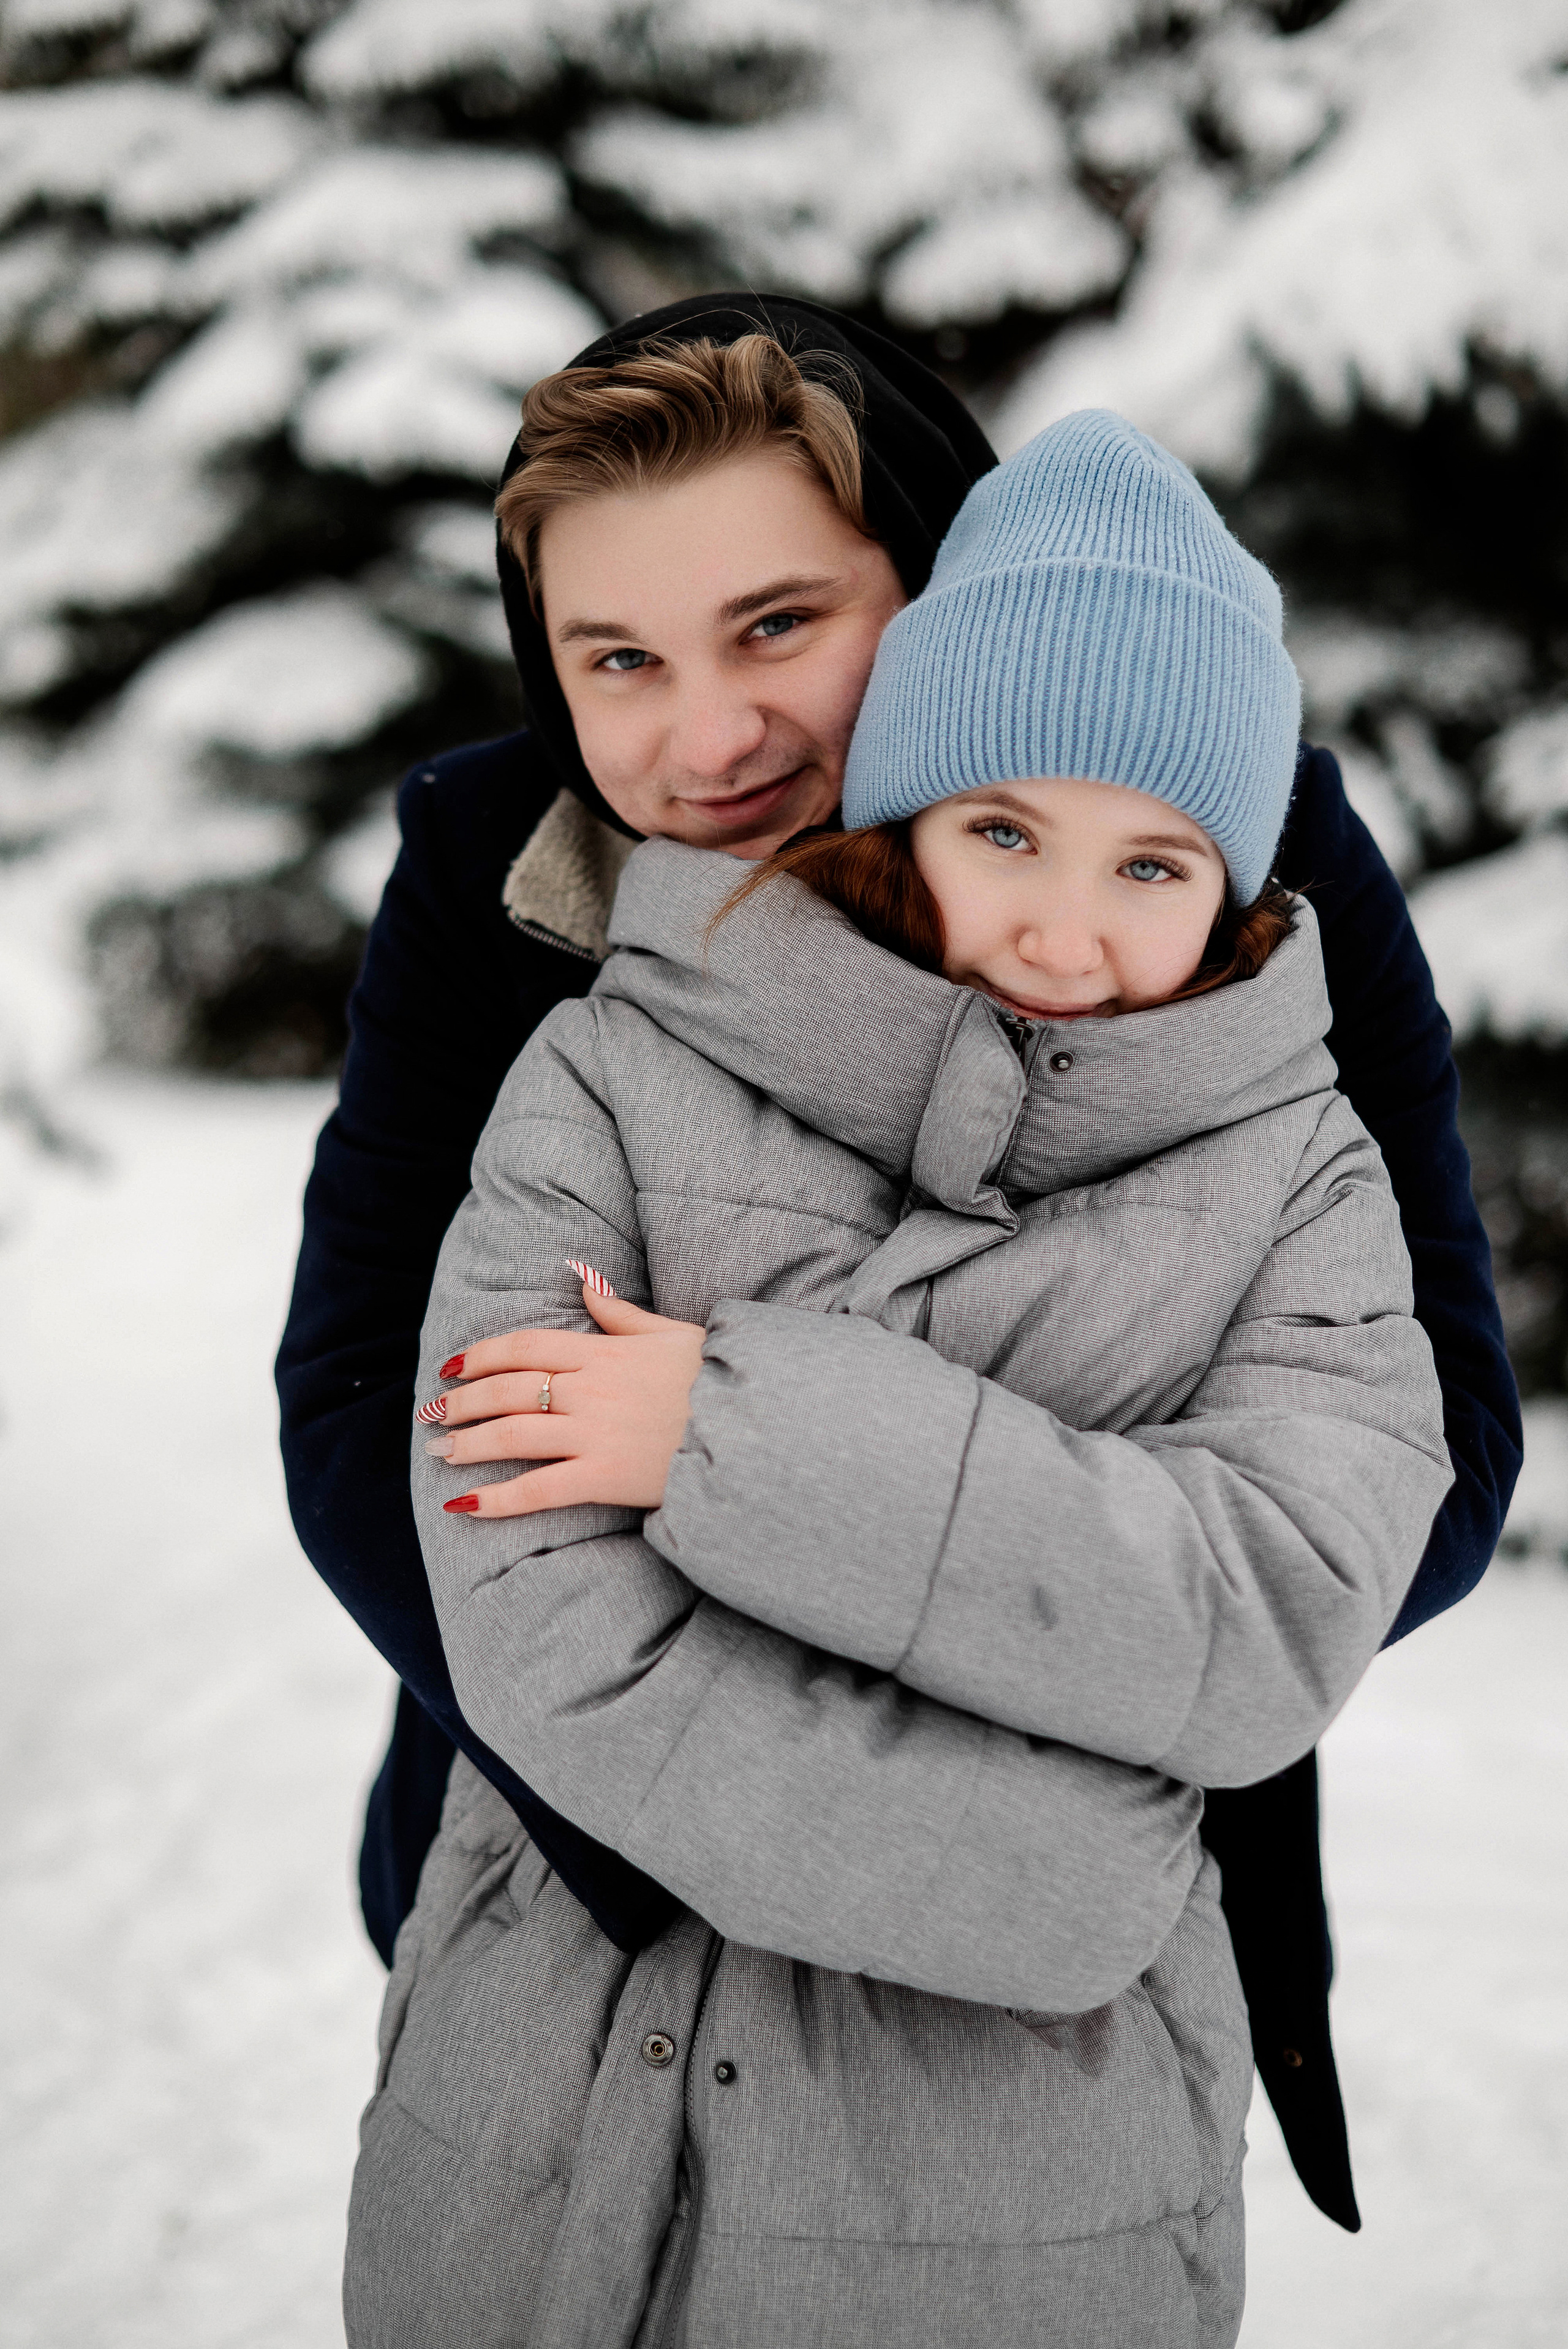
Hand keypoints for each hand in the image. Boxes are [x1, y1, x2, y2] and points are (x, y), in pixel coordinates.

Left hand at [421, 1280, 705, 1517]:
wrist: (754, 1427)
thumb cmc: (717, 1379)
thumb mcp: (671, 1333)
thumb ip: (620, 1313)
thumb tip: (583, 1280)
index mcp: (602, 1352)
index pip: (524, 1347)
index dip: (480, 1355)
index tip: (453, 1367)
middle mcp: (589, 1390)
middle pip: (507, 1390)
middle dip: (462, 1402)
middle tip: (433, 1413)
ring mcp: (594, 1434)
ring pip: (512, 1437)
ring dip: (469, 1444)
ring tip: (442, 1452)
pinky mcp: (605, 1479)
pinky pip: (539, 1490)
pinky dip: (498, 1500)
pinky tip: (467, 1506)